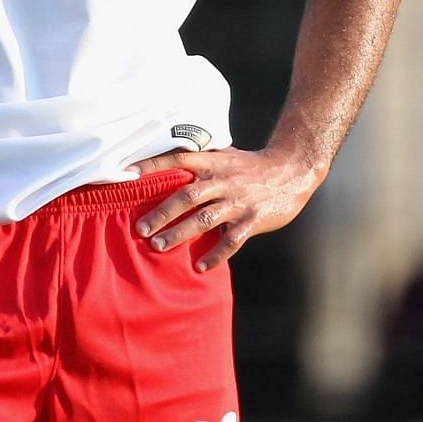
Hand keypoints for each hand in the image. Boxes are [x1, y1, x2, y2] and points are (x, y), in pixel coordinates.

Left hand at [129, 147, 322, 271]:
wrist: (293, 171)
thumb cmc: (251, 166)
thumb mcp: (226, 156)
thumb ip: (200, 163)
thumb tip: (165, 166)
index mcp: (214, 162)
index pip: (179, 159)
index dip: (154, 164)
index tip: (129, 172)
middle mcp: (223, 180)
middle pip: (188, 195)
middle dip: (162, 212)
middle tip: (140, 228)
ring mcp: (238, 201)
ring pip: (205, 218)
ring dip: (181, 233)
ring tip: (158, 246)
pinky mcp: (253, 220)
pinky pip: (231, 240)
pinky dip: (216, 254)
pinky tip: (200, 267)